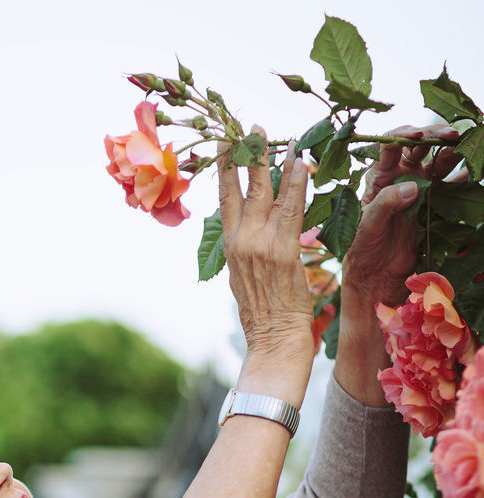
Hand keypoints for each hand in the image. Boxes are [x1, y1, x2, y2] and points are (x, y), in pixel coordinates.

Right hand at [217, 126, 313, 374]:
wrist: (274, 342)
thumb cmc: (265, 318)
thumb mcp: (245, 282)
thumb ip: (247, 255)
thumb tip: (251, 239)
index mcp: (231, 248)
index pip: (224, 199)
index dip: (224, 169)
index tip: (225, 144)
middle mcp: (241, 242)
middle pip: (242, 188)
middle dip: (247, 154)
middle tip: (253, 127)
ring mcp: (260, 245)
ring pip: (267, 192)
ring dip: (276, 160)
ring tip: (285, 137)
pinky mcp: (282, 251)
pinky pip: (291, 208)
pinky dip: (296, 183)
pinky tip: (301, 163)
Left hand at [343, 124, 460, 308]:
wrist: (376, 271)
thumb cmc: (364, 246)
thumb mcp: (368, 225)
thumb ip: (386, 203)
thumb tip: (411, 187)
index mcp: (379, 175)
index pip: (390, 144)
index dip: (404, 134)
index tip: (418, 133)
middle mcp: (400, 174)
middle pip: (418, 146)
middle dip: (434, 135)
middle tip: (451, 134)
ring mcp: (418, 186)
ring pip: (437, 161)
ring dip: (450, 151)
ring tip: (464, 146)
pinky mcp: (432, 201)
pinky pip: (449, 185)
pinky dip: (461, 178)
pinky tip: (471, 173)